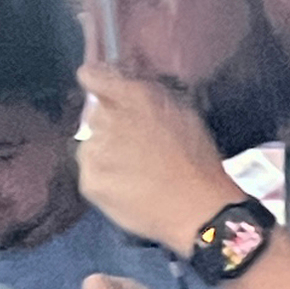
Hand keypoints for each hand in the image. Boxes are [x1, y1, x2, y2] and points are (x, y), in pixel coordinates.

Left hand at [71, 60, 244, 249]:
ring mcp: (96, 150)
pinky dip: (104, 176)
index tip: (102, 90)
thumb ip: (149, 95)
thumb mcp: (184, 114)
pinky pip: (90, 171)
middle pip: (94, 113)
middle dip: (109, 124)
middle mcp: (109, 118)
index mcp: (135, 97)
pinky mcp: (90, 180)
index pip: (92, 75)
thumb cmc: (200, 163)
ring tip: (135, 171)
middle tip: (135, 145)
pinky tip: (127, 187)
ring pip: (91, 143)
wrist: (200, 212)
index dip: (96, 81)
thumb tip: (124, 85)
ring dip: (106, 151)